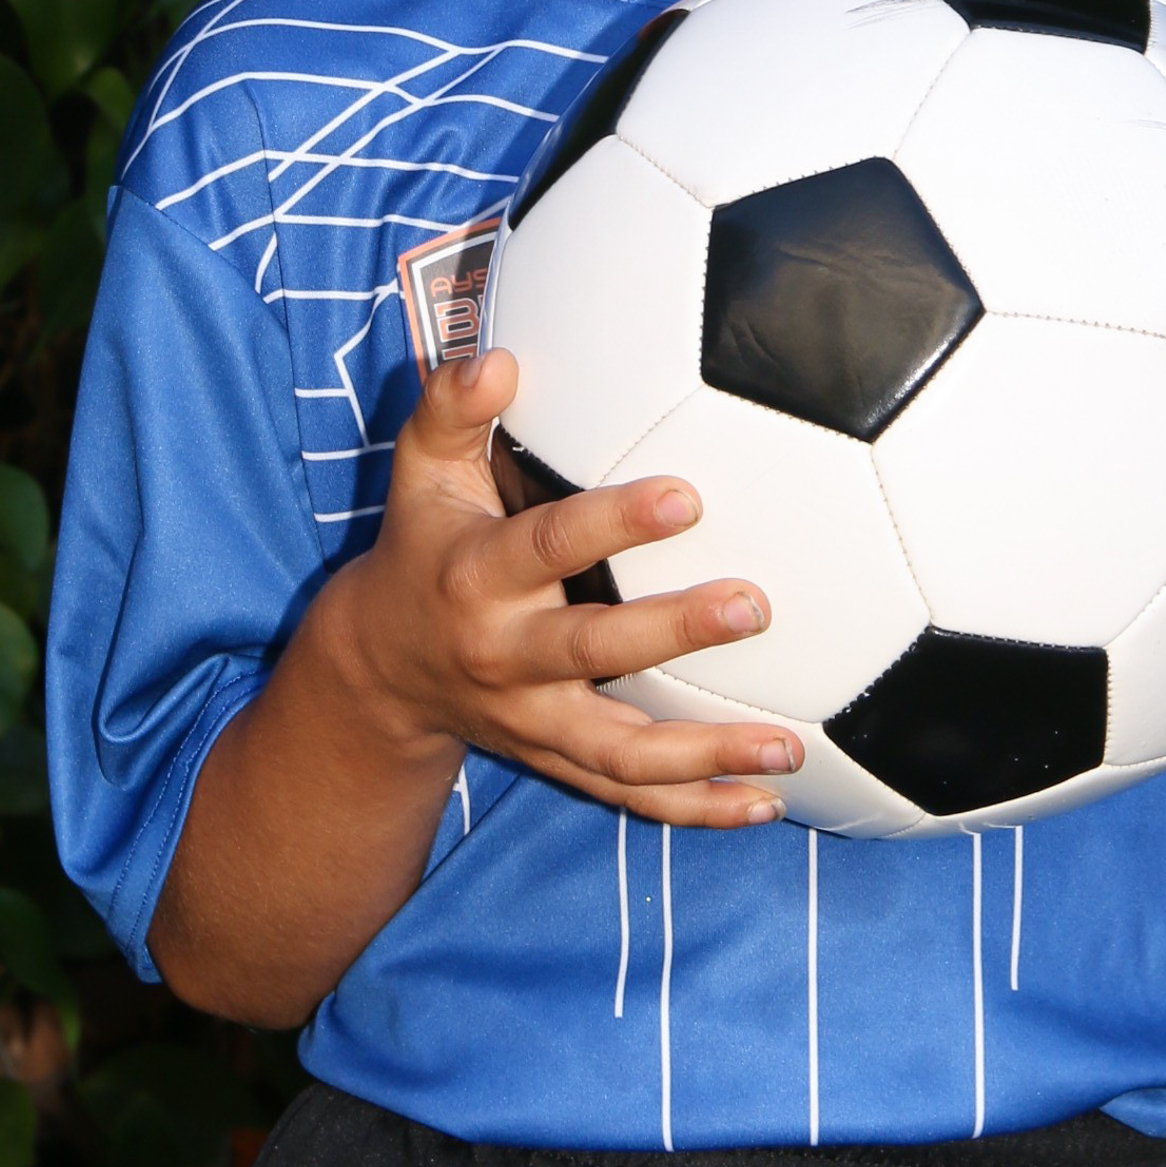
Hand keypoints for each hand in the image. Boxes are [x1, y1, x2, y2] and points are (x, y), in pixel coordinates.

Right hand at [326, 346, 801, 827]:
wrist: (378, 670)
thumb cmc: (423, 546)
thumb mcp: (420, 474)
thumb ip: (453, 408)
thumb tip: (498, 358)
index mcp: (477, 576)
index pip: (547, 545)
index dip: (613, 522)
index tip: (685, 496)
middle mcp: (505, 654)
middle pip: (593, 651)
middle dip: (673, 634)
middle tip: (755, 607)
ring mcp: (533, 720)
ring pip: (621, 752)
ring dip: (707, 753)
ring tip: (787, 748)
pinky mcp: (556, 761)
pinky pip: (629, 796)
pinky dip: (696, 808)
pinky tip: (763, 804)